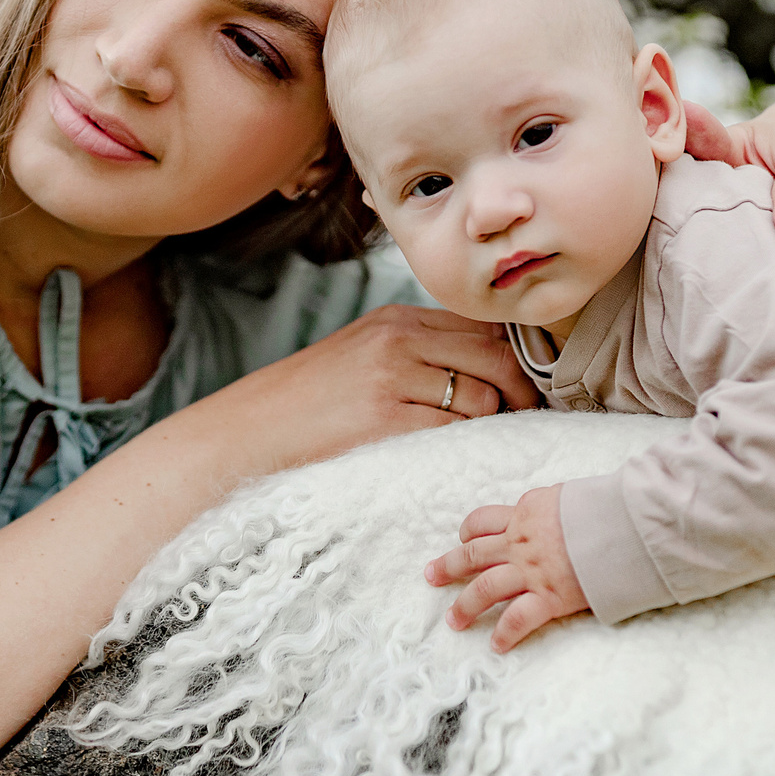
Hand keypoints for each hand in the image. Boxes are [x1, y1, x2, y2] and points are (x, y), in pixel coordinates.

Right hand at [190, 303, 538, 478]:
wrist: (251, 429)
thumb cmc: (309, 401)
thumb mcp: (363, 353)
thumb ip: (417, 349)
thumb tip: (488, 366)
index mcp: (397, 319)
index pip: (484, 324)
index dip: (516, 355)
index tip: (523, 384)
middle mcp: (398, 339)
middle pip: (495, 356)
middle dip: (521, 390)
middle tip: (523, 417)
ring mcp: (391, 378)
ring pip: (481, 397)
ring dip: (492, 424)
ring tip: (483, 441)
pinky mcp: (384, 419)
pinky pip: (452, 432)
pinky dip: (464, 446)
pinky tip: (454, 456)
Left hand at [425, 484, 588, 651]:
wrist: (625, 523)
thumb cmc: (604, 506)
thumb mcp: (570, 495)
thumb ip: (553, 506)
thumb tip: (554, 509)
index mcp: (524, 512)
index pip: (484, 521)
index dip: (469, 531)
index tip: (463, 539)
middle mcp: (520, 542)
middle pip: (472, 554)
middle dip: (448, 566)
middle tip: (431, 576)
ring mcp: (531, 571)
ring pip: (484, 588)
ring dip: (465, 607)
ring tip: (453, 621)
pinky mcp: (548, 596)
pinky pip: (517, 619)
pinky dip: (505, 634)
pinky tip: (497, 645)